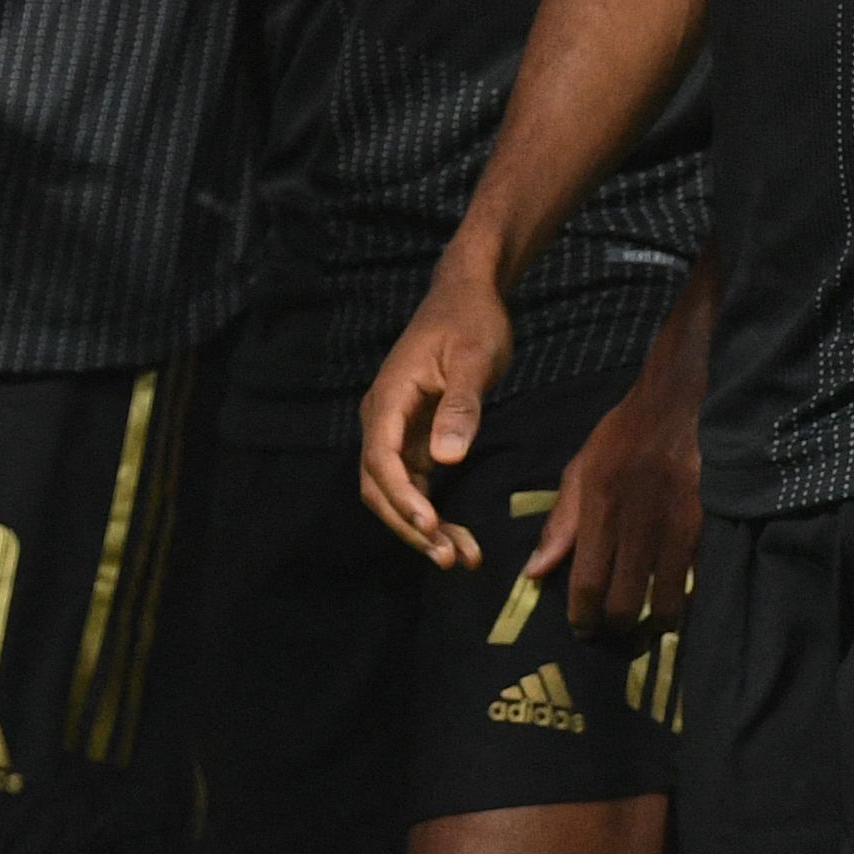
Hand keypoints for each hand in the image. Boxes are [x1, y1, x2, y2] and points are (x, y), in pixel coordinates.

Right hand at [359, 266, 512, 569]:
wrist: (467, 296)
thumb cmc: (471, 322)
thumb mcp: (474, 359)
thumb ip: (461, 407)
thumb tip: (446, 459)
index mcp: (390, 398)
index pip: (380, 458)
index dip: (402, 497)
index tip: (430, 524)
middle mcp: (383, 418)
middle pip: (379, 485)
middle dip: (410, 525)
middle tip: (449, 557)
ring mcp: (396, 431)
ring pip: (394, 491)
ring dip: (420, 526)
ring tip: (458, 557)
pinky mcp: (413, 439)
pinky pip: (413, 485)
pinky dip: (430, 512)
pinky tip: (456, 535)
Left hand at [531, 358, 700, 638]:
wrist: (677, 406)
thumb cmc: (622, 437)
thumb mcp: (581, 470)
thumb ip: (560, 524)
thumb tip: (535, 574)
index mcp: (600, 510)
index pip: (588, 583)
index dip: (583, 617)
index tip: (581, 629)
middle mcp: (637, 526)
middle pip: (626, 604)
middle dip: (616, 627)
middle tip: (612, 630)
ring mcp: (676, 530)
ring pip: (667, 604)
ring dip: (654, 621)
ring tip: (647, 623)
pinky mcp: (707, 530)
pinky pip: (695, 582)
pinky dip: (685, 598)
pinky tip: (675, 596)